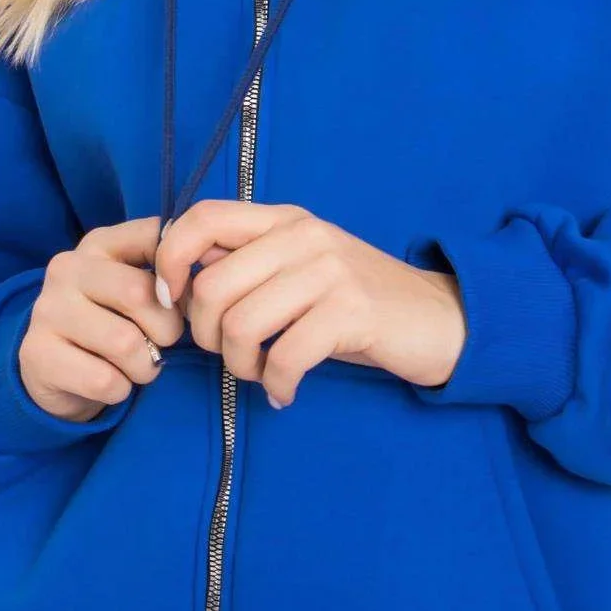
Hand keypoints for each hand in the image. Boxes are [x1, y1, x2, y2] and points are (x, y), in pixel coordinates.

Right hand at [18, 217, 185, 422]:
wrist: (56, 371)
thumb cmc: (113, 323)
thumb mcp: (138, 289)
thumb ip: (169, 271)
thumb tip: (212, 261)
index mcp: (99, 244)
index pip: (156, 242)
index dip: (183, 278)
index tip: (182, 302)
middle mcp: (67, 268)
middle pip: (139, 295)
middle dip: (166, 331)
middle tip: (160, 344)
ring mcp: (47, 310)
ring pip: (125, 343)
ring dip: (144, 366)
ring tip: (135, 366)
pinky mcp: (38, 354)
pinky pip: (105, 380)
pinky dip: (120, 390)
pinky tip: (109, 382)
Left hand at [153, 200, 466, 406]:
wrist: (440, 319)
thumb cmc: (357, 304)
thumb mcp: (301, 270)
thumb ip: (249, 268)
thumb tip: (181, 285)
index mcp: (285, 220)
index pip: (203, 218)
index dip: (170, 259)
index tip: (173, 301)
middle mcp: (304, 237)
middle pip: (212, 286)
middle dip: (208, 336)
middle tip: (234, 356)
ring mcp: (330, 272)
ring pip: (242, 324)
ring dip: (242, 366)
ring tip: (263, 375)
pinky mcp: (351, 313)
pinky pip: (285, 356)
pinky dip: (278, 384)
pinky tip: (288, 391)